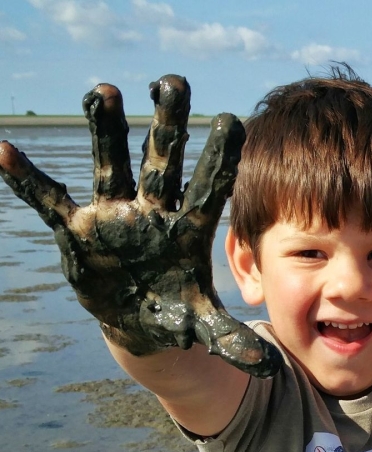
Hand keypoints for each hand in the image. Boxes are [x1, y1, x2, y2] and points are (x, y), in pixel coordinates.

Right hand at [0, 76, 281, 377]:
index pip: (209, 189)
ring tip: (103, 91)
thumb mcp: (201, 326)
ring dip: (106, 132)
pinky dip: (28, 180)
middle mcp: (153, 213)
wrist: (141, 320)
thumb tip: (263, 367)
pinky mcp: (78, 229)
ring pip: (111, 165)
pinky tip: (4, 151)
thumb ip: (229, 340)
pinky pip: (49, 200)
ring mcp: (114, 216)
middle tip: (172, 82)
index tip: (234, 122)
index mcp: (188, 230)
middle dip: (166, 123)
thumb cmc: (177, 313)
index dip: (219, 159)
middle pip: (162, 160)